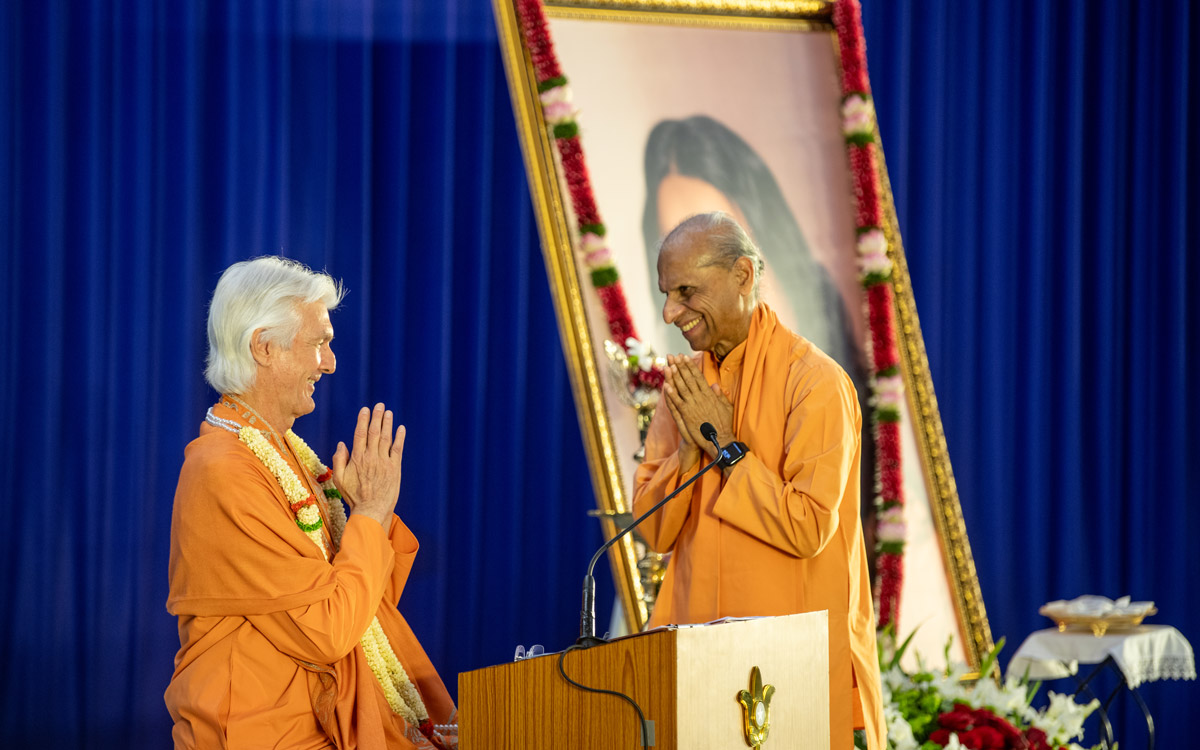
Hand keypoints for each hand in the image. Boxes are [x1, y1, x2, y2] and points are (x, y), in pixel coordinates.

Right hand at [331, 403, 405, 526]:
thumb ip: (338, 460)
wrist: (371, 509)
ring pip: (386, 438)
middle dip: (377, 417)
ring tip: (389, 413)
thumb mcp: (339, 479)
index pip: (360, 434)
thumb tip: (341, 443)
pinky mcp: (395, 468)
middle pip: (374, 432)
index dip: (363, 420)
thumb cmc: (354, 496)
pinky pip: (398, 449)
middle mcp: (371, 457)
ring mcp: (384, 462)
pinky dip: (400, 438)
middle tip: (379, 405)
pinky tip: (401, 429)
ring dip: (388, 424)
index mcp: (357, 458)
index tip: (365, 410)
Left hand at [663, 354, 734, 460]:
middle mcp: (700, 397)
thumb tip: (715, 385)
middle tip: (674, 356)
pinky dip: (671, 394)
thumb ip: (720, 396)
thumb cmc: (724, 424)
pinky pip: (677, 402)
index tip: (685, 357)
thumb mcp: (726, 407)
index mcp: (709, 394)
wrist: (720, 439)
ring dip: (675, 376)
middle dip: (681, 367)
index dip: (691, 366)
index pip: (698, 377)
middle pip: (688, 379)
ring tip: (669, 365)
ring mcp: (693, 406)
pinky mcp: (687, 415)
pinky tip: (666, 386)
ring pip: (682, 388)